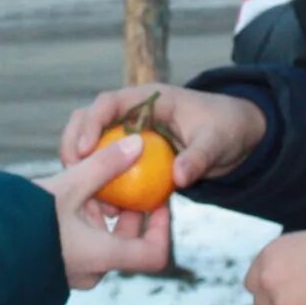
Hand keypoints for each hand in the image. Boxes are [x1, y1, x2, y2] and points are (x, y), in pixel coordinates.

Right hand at [41, 136, 175, 289]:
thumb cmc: (25, 217)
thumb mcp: (69, 186)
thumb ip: (105, 164)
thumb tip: (138, 142)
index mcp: (103, 257)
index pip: (154, 255)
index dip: (164, 228)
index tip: (158, 202)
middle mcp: (92, 272)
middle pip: (128, 244)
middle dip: (128, 213)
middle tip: (122, 184)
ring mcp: (72, 274)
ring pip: (102, 244)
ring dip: (101, 217)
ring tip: (86, 189)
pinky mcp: (53, 269)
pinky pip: (81, 248)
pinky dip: (83, 226)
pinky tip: (66, 203)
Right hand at [56, 84, 268, 189]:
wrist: (234, 136)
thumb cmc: (225, 129)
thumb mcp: (216, 143)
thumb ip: (198, 158)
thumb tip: (179, 177)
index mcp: (148, 99)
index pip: (108, 102)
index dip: (91, 123)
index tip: (84, 151)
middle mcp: (132, 112)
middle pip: (88, 120)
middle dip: (73, 143)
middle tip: (71, 173)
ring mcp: (128, 131)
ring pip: (92, 143)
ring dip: (82, 167)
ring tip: (83, 195)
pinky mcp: (130, 152)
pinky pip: (107, 164)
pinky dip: (100, 181)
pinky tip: (102, 205)